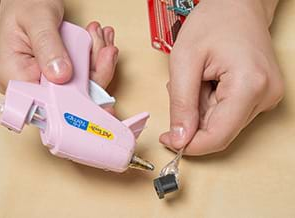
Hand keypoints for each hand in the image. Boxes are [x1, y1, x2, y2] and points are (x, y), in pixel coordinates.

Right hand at [0, 0, 117, 94]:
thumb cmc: (24, 5)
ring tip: (102, 37)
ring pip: (81, 87)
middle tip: (106, 49)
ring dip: (98, 63)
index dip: (72, 103)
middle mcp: (30, 84)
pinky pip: (83, 76)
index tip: (93, 90)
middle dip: (93, 74)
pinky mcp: (60, 76)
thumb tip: (62, 75)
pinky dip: (96, 59)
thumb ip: (48, 46)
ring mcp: (47, 82)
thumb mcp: (37, 20)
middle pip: (69, 97)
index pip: (45, 102)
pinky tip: (101, 42)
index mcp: (14, 76)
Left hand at [160, 0, 283, 154]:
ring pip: (222, 123)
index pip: (218, 136)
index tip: (167, 139)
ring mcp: (267, 96)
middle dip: (193, 117)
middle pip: (219, 130)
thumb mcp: (184, 61)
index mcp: (250, 86)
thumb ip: (181, 104)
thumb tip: (180, 139)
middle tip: (183, 87)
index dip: (189, 145)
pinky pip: (229, 112)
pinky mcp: (261, 95)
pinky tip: (208, 80)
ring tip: (198, 77)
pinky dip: (210, 102)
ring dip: (201, 108)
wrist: (237, 5)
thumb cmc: (213, 22)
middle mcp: (266, 96)